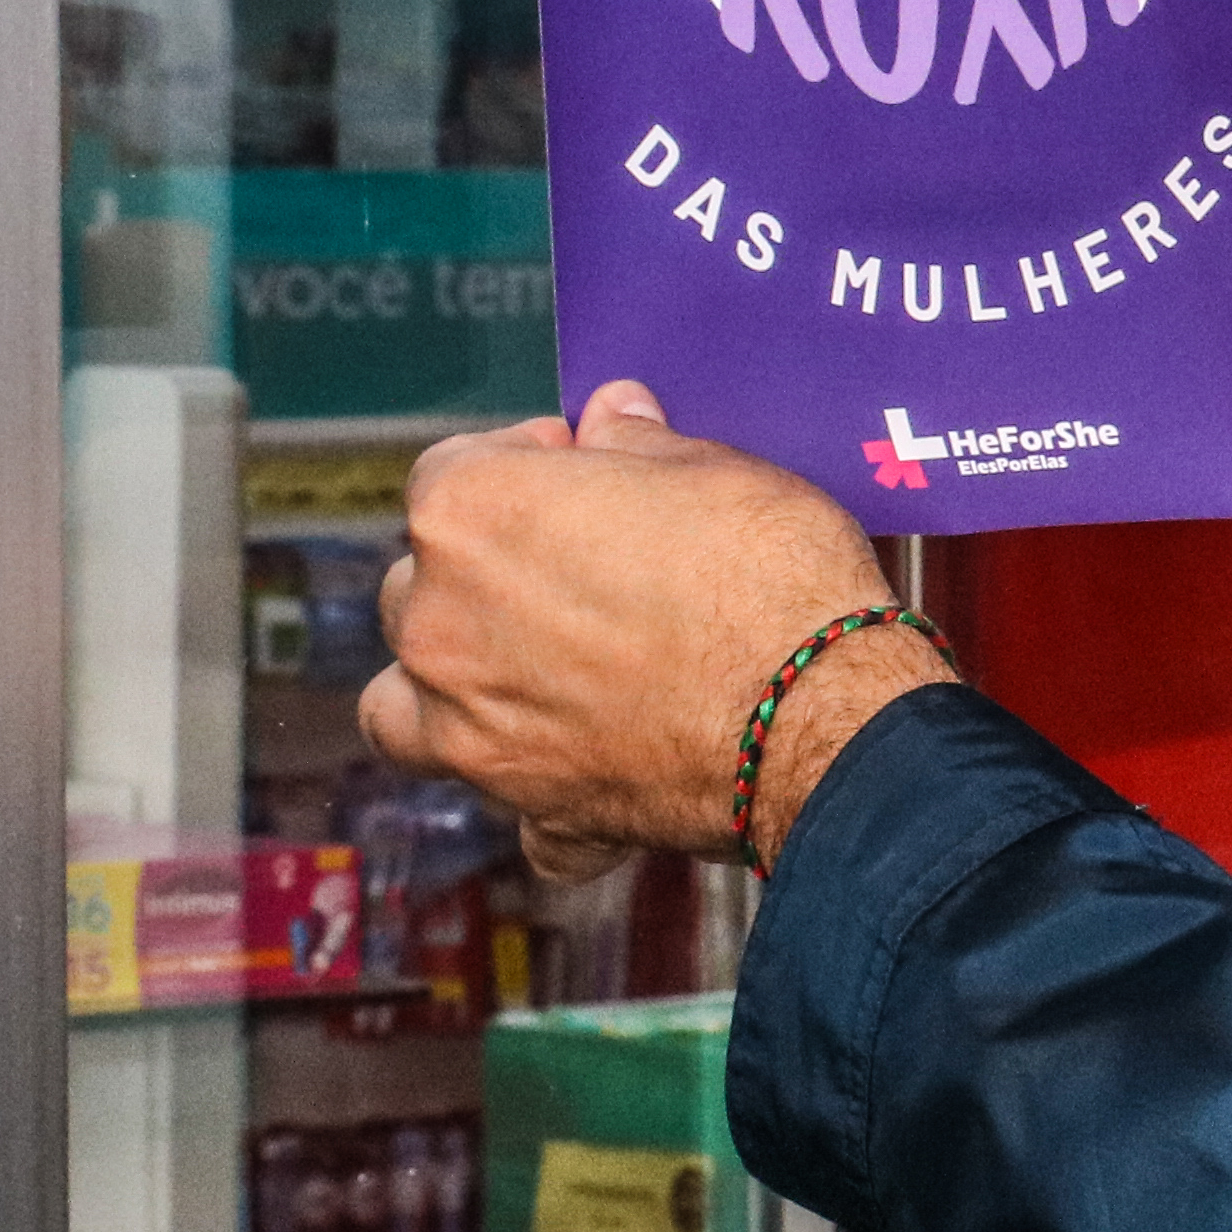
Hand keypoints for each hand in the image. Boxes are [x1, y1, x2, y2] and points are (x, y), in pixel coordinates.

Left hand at [359, 381, 955, 871]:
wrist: (824, 714)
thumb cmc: (768, 573)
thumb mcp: (712, 468)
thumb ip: (636, 445)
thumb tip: (612, 418)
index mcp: (467, 514)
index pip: (451, 472)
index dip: (524, 468)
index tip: (583, 475)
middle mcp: (440, 623)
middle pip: (420, 589)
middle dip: (483, 578)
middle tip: (578, 575)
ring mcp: (473, 730)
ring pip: (407, 706)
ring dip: (455, 690)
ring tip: (537, 677)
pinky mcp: (535, 811)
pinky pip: (517, 813)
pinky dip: (544, 801)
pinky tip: (598, 772)